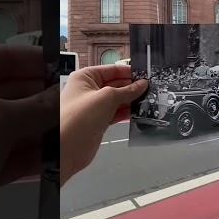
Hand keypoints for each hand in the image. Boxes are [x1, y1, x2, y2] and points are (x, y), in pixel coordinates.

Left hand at [60, 65, 146, 185]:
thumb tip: (142, 84)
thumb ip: (127, 91)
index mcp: (86, 77)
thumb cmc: (80, 117)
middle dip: (132, 87)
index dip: (129, 72)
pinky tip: (140, 112)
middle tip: (152, 89)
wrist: (67, 147)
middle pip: (116, 85)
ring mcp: (94, 107)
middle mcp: (89, 90)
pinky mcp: (99, 121)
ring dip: (132, 101)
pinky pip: (116, 113)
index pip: (111, 70)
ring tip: (150, 100)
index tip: (146, 75)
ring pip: (117, 100)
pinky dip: (127, 113)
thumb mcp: (107, 98)